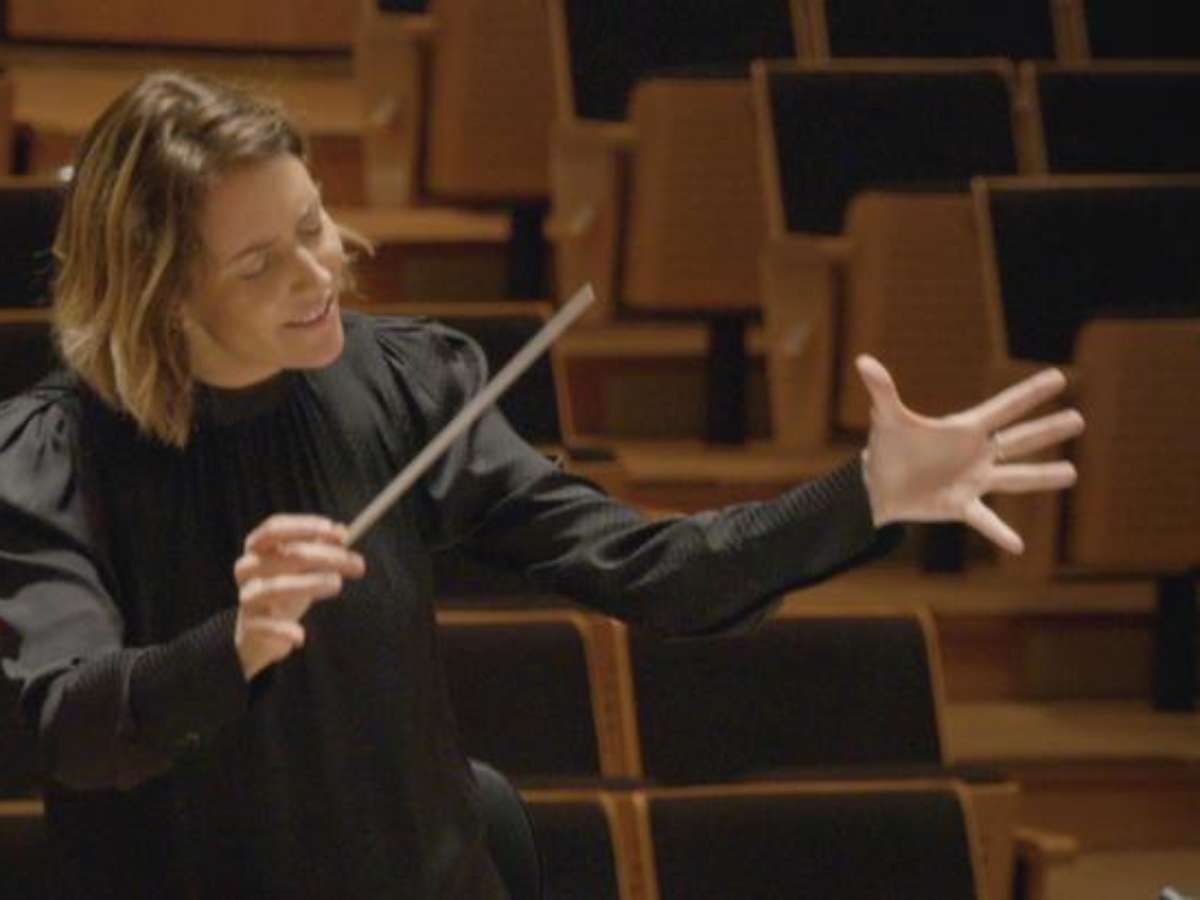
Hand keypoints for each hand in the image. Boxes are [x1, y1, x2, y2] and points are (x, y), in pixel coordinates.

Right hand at [233, 514, 365, 678]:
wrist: (259, 635)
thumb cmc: (286, 591)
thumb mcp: (304, 568)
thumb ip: (321, 548)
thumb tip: (342, 531)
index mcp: (258, 549)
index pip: (274, 529)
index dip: (303, 526)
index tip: (335, 531)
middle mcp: (248, 569)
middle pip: (285, 555)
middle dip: (324, 556)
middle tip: (356, 563)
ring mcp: (247, 597)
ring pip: (275, 587)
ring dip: (310, 584)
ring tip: (337, 584)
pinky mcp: (249, 626)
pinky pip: (265, 626)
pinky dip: (284, 630)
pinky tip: (301, 636)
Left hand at [856, 355, 1084, 554]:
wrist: (878, 486)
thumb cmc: (887, 448)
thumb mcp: (887, 419)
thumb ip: (882, 391)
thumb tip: (863, 361)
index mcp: (965, 429)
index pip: (1005, 407)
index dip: (1031, 393)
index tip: (1060, 377)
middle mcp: (976, 453)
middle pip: (1019, 439)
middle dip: (1048, 430)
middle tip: (1079, 419)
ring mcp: (973, 480)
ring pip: (1015, 477)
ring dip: (1042, 477)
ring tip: (1073, 473)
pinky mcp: (961, 506)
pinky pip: (986, 521)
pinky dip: (1000, 533)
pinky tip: (1018, 546)